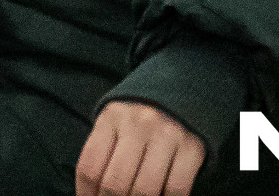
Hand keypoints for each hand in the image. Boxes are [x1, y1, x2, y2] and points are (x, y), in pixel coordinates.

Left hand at [77, 100, 204, 195]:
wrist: (180, 94)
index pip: (90, 168)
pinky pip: (176, 189)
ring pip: (145, 189)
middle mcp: (138, 124)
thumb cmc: (139, 120)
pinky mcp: (192, 148)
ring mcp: (166, 135)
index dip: (87, 194)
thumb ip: (104, 156)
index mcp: (111, 118)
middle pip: (116, 183)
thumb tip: (91, 194)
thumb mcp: (115, 126)